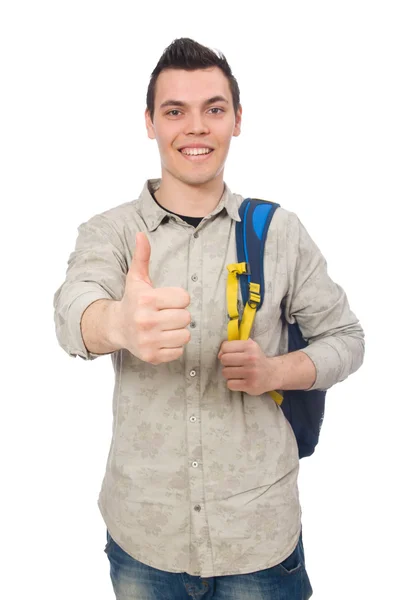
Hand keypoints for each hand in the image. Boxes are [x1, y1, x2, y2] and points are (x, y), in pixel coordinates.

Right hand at [113, 232, 190, 363]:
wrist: (116, 327)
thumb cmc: (132, 300)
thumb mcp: (137, 278)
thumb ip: (142, 257)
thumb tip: (141, 234)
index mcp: (146, 300)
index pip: (184, 298)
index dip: (178, 298)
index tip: (166, 300)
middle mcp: (146, 321)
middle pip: (186, 317)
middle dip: (178, 315)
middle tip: (165, 314)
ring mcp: (148, 341)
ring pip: (185, 335)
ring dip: (178, 331)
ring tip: (164, 327)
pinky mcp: (152, 356)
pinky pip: (179, 351)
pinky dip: (173, 346)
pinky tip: (161, 339)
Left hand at [218, 338, 279, 395]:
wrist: (272, 374)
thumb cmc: (256, 360)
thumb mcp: (249, 347)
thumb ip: (233, 347)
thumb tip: (219, 355)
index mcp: (250, 346)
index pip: (225, 347)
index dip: (224, 352)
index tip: (230, 356)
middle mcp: (251, 358)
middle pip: (224, 359)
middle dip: (226, 363)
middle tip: (234, 366)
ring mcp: (251, 372)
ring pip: (225, 372)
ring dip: (229, 374)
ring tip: (238, 373)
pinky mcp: (250, 385)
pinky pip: (230, 384)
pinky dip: (232, 383)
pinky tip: (240, 381)